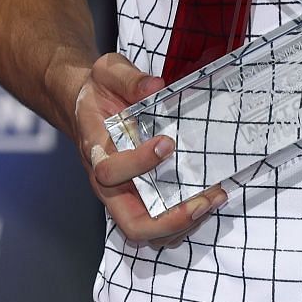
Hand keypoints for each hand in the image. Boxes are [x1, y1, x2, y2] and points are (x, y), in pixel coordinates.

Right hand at [57, 51, 226, 247]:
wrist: (87, 105)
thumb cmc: (99, 91)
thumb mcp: (109, 72)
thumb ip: (128, 78)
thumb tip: (155, 86)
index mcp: (97, 152)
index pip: (110, 171)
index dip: (138, 163)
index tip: (167, 142)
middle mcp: (109, 183)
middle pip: (131, 223)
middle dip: (169, 220)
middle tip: (201, 201)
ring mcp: (126, 193)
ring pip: (150, 230)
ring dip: (183, 224)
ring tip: (214, 199)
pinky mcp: (141, 194)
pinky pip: (160, 220)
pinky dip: (185, 219)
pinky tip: (209, 198)